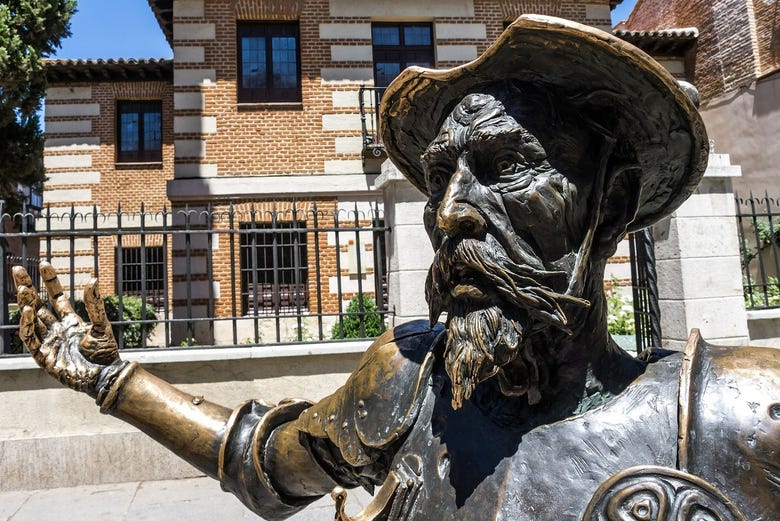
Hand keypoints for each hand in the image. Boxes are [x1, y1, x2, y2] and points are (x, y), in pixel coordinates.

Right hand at [13, 262, 121, 396]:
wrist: (105, 376)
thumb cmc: (106, 353)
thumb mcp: (101, 324)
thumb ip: (94, 304)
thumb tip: (92, 278)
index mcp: (71, 322)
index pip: (56, 297)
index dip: (50, 281)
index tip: (44, 263)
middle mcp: (57, 330)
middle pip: (38, 304)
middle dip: (28, 287)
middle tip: (17, 269)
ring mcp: (49, 342)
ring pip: (31, 318)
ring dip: (26, 302)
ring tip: (21, 286)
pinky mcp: (43, 356)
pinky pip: (30, 337)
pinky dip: (27, 323)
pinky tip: (28, 309)